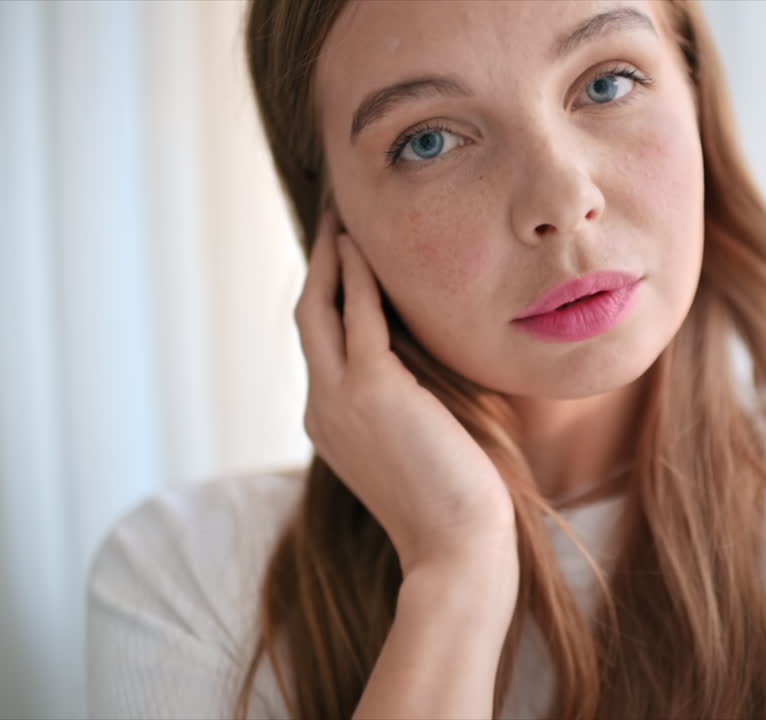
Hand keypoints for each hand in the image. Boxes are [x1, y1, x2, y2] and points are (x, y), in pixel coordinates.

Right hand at [295, 209, 517, 572]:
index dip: (327, 297)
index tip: (342, 259)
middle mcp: (323, 407)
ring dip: (331, 259)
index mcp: (331, 422)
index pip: (321, 345)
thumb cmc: (455, 501)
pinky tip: (367, 246)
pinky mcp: (372, 389)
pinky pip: (360, 317)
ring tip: (343, 218)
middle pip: (308, 319)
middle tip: (332, 219)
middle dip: (318, 266)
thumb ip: (409, 398)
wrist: (457, 545)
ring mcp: (339, 399)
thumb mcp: (419, 442)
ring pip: (320, 311)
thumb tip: (430, 356)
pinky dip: (361, 277)